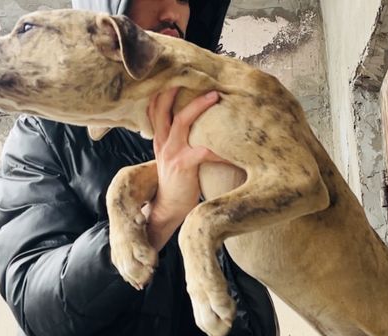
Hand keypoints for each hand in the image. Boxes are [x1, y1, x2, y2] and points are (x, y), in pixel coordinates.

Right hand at [145, 87, 221, 249]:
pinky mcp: (182, 166)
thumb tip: (200, 126)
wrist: (168, 210)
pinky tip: (231, 143)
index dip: (165, 88)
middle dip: (179, 88)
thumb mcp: (172, 159)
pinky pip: (202, 151)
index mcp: (160, 139)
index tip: (179, 73)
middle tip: (199, 75)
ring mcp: (171, 154)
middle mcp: (162, 143)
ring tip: (216, 96)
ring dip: (199, 107)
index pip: (156, 107)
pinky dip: (217, 146)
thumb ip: (179, 141)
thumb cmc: (178, 185)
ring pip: (182, 121)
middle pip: (165, 107)